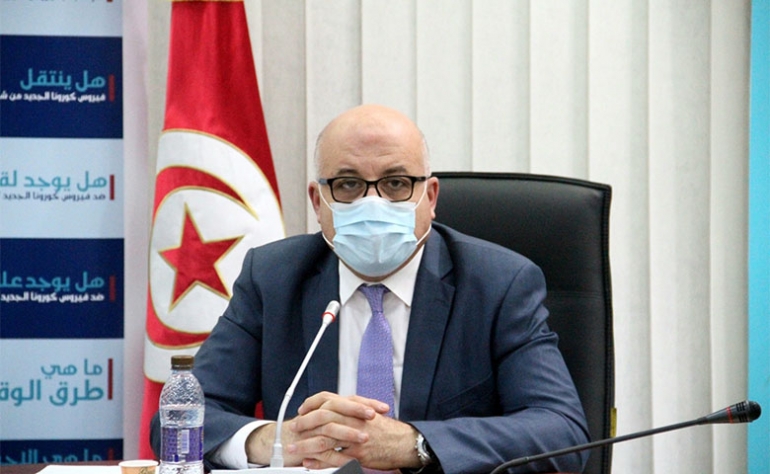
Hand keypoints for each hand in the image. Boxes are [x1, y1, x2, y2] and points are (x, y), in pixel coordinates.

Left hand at [288, 392, 422, 470]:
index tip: (302, 409)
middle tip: (293, 428)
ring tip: (293, 447)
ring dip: (306, 443)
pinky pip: (334, 458)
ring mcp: (355, 437)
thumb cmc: (388, 430)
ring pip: (324, 438)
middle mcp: (354, 419)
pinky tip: (308, 462)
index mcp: (355, 408)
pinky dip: (318, 461)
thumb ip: (352, 410)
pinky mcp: (358, 453)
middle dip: (305, 423)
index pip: (328, 399)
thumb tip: (336, 409)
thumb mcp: (369, 413)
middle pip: (322, 418)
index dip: (312, 403)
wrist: (405, 442)